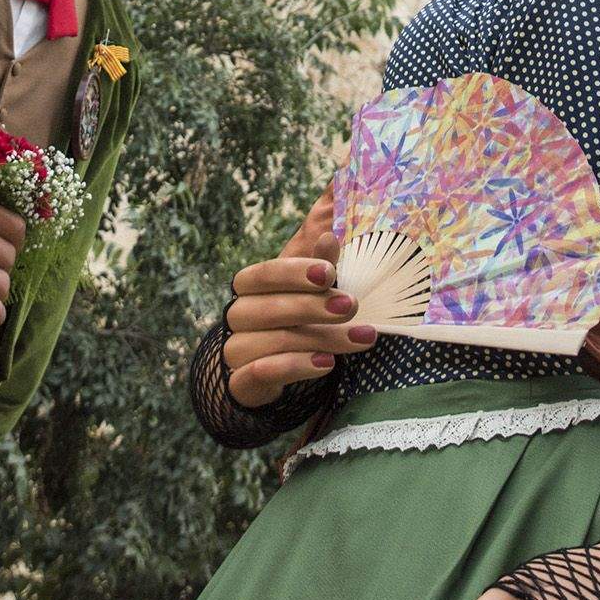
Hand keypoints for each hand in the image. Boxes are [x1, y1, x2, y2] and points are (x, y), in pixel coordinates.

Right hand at [223, 184, 377, 407]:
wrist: (261, 372)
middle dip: (313, 306)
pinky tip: (327, 365)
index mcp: (251, 286)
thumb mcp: (308, 287)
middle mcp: (239, 315)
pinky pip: (264, 373)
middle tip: (353, 305)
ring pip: (274, 342)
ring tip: (362, 338)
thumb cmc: (292, 320)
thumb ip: (319, 257)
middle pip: (269, 308)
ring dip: (322, 339)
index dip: (294, 271)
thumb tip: (334, 216)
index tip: (330, 271)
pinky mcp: (243, 383)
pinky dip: (297, 367)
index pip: (264, 273)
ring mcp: (237, 350)